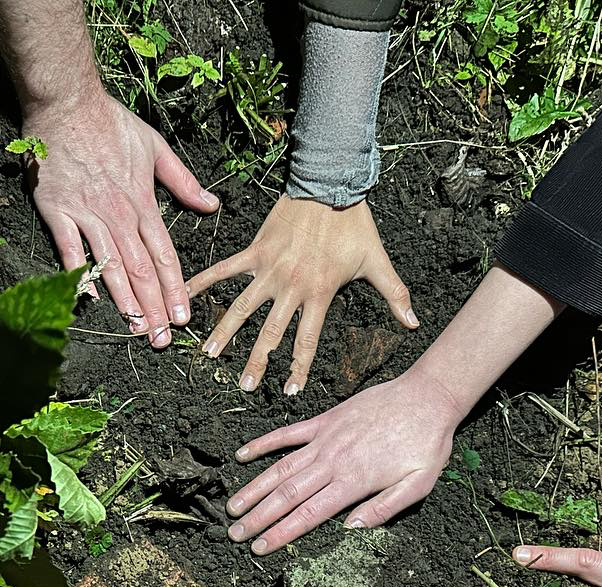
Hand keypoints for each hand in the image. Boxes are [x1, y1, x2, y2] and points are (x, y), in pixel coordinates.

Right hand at [23, 92, 218, 347]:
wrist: (66, 103)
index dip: (175, 289)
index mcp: (143, 202)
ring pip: (111, 265)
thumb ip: (183, 181)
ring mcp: (86, 213)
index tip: (183, 316)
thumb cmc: (110, 123)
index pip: (165, 255)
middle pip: (141, 269)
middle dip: (154, 307)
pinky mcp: (57, 211)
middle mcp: (118, 213)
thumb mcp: (156, 147)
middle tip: (162, 339)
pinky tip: (92, 301)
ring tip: (137, 330)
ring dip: (125, 301)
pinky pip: (70, 250)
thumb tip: (212, 205)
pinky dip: (81, 275)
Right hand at [188, 196, 417, 393]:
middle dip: (257, 363)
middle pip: (271, 333)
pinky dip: (205, 280)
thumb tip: (414, 323)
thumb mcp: (377, 261)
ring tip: (210, 353)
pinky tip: (187, 293)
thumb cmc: (354, 223)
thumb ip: (394, 295)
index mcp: (320, 293)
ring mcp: (270, 268)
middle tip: (245, 385)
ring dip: (225, 332)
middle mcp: (292, 286)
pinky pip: (226, 269)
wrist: (331, 182)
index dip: (298, 368)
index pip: (307, 341)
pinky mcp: (256, 250)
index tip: (289, 390)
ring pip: (243, 307)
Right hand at [226, 372, 459, 553]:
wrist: (428, 395)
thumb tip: (350, 530)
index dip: (280, 533)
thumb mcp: (418, 484)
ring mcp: (325, 438)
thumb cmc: (427, 443)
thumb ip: (384, 509)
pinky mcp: (325, 420)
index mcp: (353, 481)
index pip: (307, 515)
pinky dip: (264, 443)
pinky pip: (288, 433)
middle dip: (258, 517)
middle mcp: (333, 461)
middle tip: (234, 534)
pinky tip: (242, 455)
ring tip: (233, 506)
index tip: (258, 548)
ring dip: (254, 488)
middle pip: (287, 494)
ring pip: (281, 467)